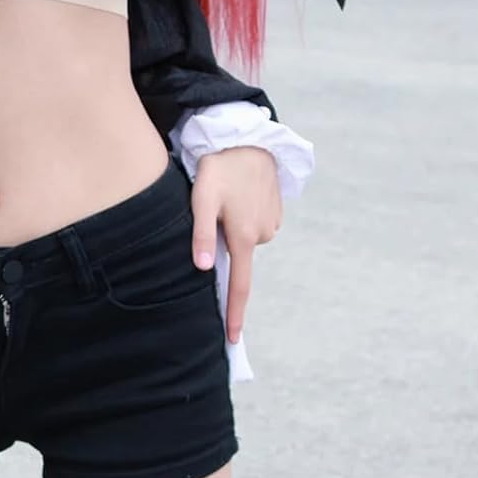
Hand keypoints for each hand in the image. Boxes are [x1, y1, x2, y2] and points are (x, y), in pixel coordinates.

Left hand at [190, 146, 281, 344]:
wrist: (246, 138)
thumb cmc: (219, 167)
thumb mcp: (202, 199)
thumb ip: (202, 235)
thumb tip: (205, 269)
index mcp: (244, 236)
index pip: (239, 285)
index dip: (235, 313)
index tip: (233, 340)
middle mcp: (262, 234)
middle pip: (236, 256)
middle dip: (224, 246)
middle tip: (211, 214)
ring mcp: (272, 223)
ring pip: (245, 238)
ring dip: (232, 227)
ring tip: (224, 197)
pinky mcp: (276, 210)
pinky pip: (254, 223)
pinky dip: (243, 215)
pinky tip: (238, 194)